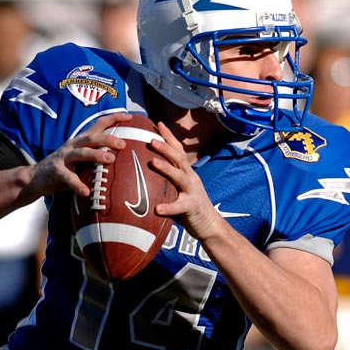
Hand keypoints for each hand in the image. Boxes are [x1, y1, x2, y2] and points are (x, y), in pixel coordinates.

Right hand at [22, 113, 130, 199]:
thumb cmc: (65, 168)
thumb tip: (125, 159)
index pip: (98, 125)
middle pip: (91, 138)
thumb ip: (97, 156)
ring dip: (96, 155)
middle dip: (107, 139)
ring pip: (81, 153)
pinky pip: (69, 178)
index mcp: (81, 141)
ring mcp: (64, 158)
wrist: (35, 177)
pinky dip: (78, 185)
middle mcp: (73, 145)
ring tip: (110, 159)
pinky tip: (86, 191)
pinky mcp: (56, 172)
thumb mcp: (81, 158)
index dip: (113, 118)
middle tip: (123, 144)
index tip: (129, 116)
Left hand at [147, 122, 224, 239]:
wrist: (209, 225)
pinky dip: (169, 206)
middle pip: (179, 158)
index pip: (178, 150)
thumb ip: (164, 182)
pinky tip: (157, 208)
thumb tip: (140, 176)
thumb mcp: (178, 190)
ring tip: (153, 162)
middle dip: (165, 147)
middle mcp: (191, 178)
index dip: (169, 136)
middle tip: (151, 139)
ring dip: (166, 168)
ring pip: (180, 176)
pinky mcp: (193, 207)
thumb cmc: (188, 208)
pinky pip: (180, 206)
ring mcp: (193, 191)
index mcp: (187, 173)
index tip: (157, 123)